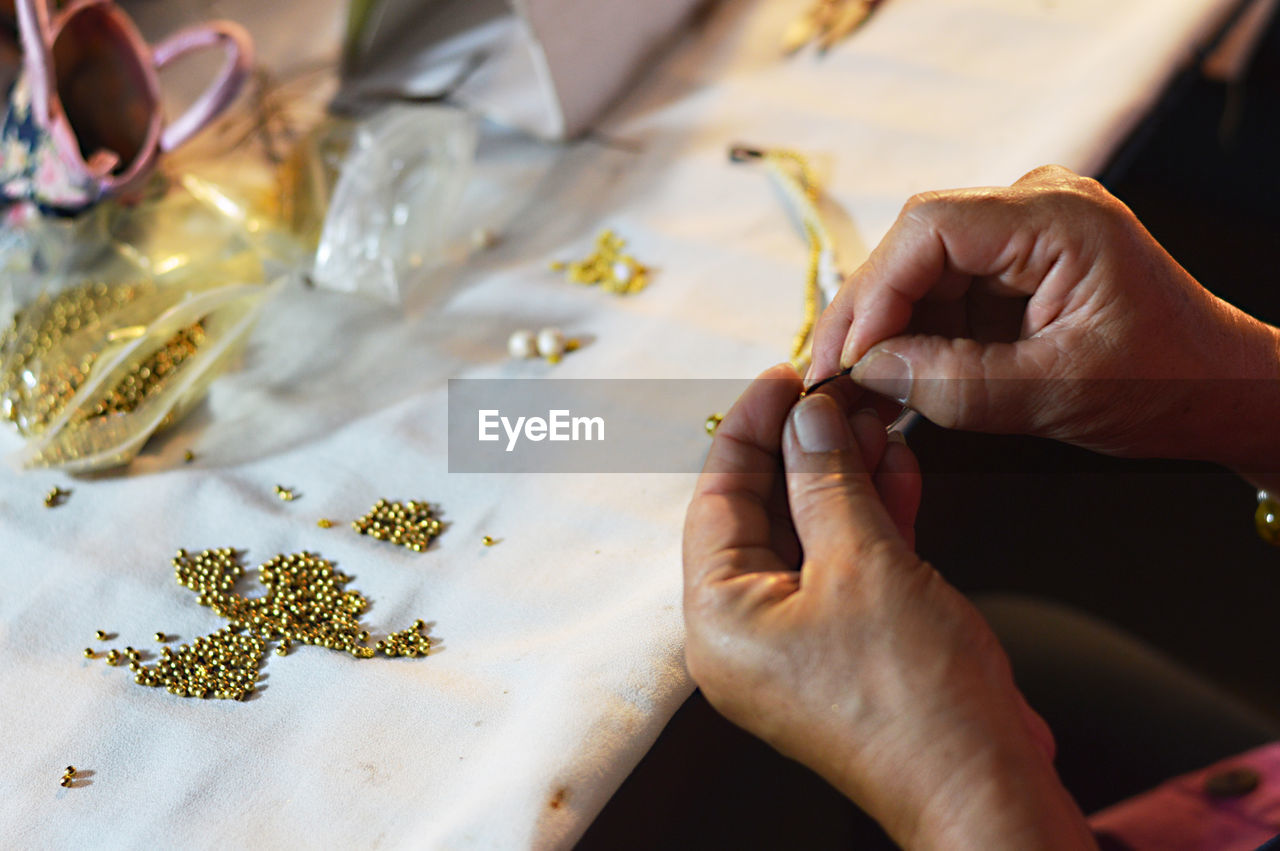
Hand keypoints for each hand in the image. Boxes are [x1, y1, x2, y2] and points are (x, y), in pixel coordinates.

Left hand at [683, 364, 1093, 849]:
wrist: (983, 785)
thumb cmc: (914, 700)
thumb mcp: (864, 563)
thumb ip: (827, 481)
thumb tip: (807, 422)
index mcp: (719, 619)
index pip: (717, 498)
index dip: (750, 429)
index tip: (781, 379)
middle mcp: (746, 634)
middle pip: (762, 514)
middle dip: (805, 450)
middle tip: (839, 396)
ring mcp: (796, 644)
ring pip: (810, 536)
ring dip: (843, 478)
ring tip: (876, 423)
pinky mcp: (845, 648)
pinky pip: (844, 568)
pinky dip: (869, 520)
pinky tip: (896, 471)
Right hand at [808, 166, 1279, 475]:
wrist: (1217, 390)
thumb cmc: (1166, 385)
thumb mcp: (1057, 393)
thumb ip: (956, 384)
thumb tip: (868, 371)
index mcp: (1058, 218)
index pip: (930, 229)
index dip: (875, 291)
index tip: (846, 356)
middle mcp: (1033, 209)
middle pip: (913, 247)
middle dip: (866, 316)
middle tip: (826, 379)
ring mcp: (1020, 235)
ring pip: (917, 273)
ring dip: (881, 332)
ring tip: (850, 389)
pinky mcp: (1011, 267)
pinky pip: (941, 294)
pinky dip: (910, 339)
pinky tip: (886, 380)